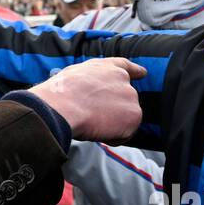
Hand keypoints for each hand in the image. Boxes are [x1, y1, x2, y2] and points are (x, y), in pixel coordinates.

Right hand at [29, 57, 146, 143]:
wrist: (64, 106)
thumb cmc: (61, 93)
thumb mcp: (75, 75)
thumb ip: (91, 79)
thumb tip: (91, 91)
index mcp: (108, 68)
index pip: (125, 67)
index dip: (134, 70)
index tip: (142, 73)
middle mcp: (123, 79)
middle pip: (125, 99)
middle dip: (113, 110)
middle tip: (92, 115)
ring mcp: (131, 97)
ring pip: (125, 118)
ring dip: (112, 124)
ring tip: (92, 121)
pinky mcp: (134, 115)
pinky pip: (125, 133)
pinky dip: (114, 137)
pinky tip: (98, 130)